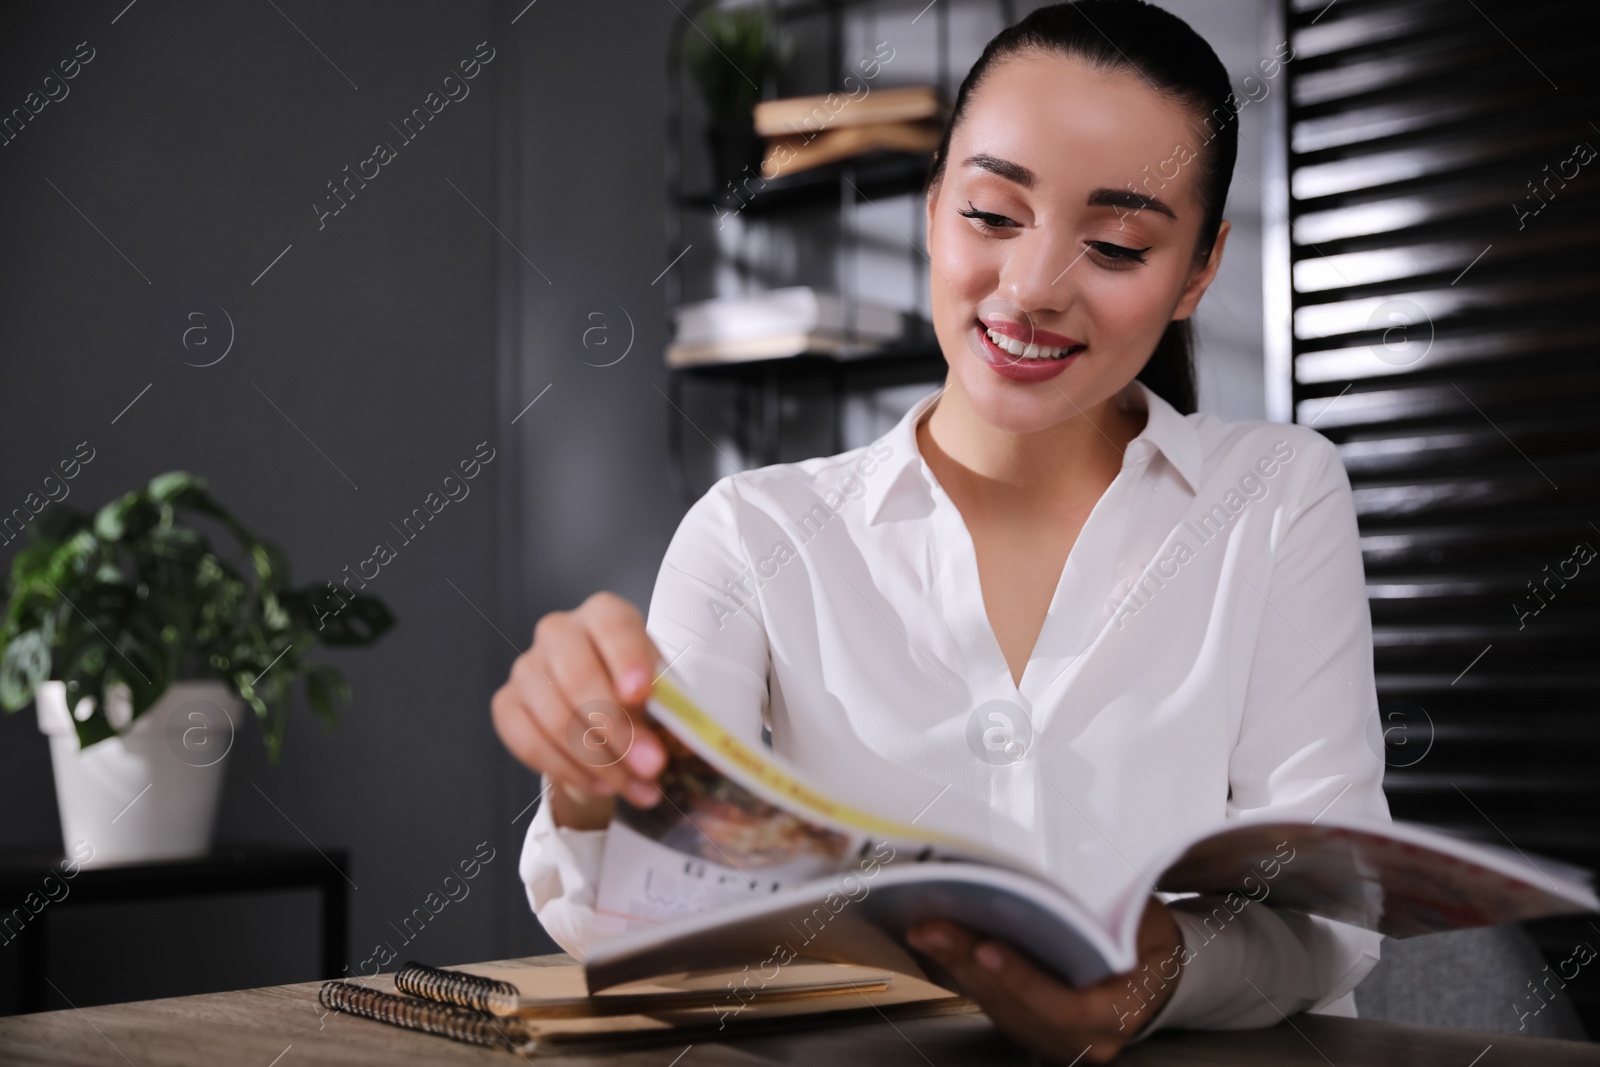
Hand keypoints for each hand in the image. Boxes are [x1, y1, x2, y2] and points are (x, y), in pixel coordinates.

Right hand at [491, 592, 666, 829]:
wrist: (600, 714)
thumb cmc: (637, 693)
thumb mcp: (662, 690)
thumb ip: (669, 707)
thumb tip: (682, 737)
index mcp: (605, 614)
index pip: (614, 627)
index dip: (627, 660)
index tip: (641, 694)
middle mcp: (560, 631)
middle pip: (578, 677)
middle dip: (618, 729)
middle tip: (651, 765)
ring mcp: (527, 667)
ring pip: (556, 717)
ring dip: (600, 761)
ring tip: (635, 786)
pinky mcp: (506, 703)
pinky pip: (529, 742)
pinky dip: (569, 770)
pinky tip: (601, 784)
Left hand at [906, 896, 1182, 1062]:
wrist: (1157, 970)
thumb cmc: (1147, 937)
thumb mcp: (1143, 918)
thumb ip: (1106, 912)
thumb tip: (1056, 883)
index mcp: (1121, 1011)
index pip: (1065, 1005)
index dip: (1022, 979)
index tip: (986, 946)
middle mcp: (1089, 1037)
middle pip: (1019, 1006)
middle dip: (970, 963)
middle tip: (934, 927)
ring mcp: (1059, 1040)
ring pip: (999, 1008)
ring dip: (958, 968)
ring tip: (928, 930)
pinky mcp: (1034, 1029)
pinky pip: (994, 1006)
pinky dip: (965, 974)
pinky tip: (941, 945)